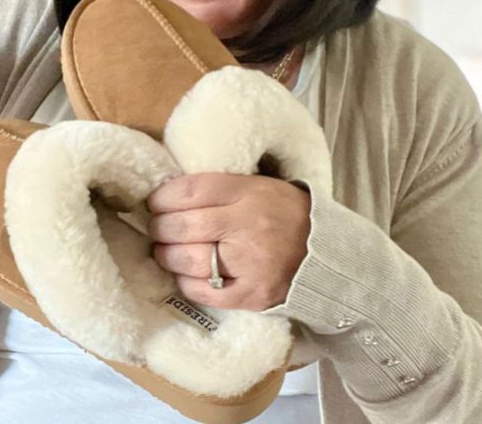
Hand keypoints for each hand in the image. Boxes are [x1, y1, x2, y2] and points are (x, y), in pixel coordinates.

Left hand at [148, 173, 310, 310]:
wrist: (326, 253)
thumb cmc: (285, 214)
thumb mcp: (258, 186)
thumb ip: (220, 188)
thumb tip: (171, 193)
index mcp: (249, 193)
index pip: (190, 191)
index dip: (163, 197)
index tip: (155, 202)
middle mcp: (247, 227)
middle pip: (183, 226)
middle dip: (160, 227)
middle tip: (158, 228)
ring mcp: (249, 264)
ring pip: (188, 260)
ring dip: (167, 255)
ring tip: (166, 250)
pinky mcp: (251, 295)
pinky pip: (203, 291)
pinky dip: (186, 282)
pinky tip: (186, 274)